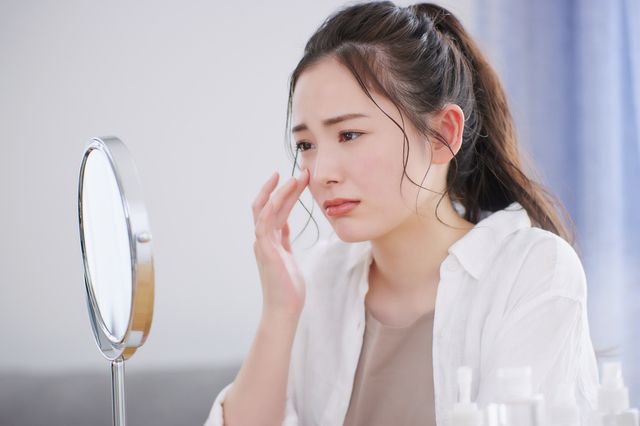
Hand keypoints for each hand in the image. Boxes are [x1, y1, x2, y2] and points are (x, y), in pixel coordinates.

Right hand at [252, 169, 309, 321]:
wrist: (284, 308)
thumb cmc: (288, 286)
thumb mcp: (288, 256)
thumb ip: (283, 239)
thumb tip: (285, 224)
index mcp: (270, 239)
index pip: (277, 209)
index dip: (286, 193)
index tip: (299, 178)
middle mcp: (263, 238)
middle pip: (268, 205)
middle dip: (283, 187)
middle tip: (300, 172)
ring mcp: (262, 244)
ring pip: (265, 211)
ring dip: (279, 193)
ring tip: (294, 179)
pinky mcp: (265, 251)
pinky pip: (264, 225)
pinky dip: (270, 210)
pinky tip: (279, 197)